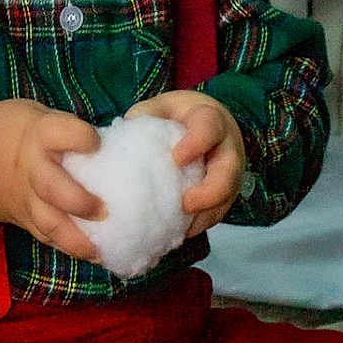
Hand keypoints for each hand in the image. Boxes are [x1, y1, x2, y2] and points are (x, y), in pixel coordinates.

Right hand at [0, 99, 103, 260]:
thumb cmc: (25, 130)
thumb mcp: (43, 117)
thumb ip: (74, 132)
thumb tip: (118, 144)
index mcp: (40, 134)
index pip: (59, 133)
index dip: (80, 137)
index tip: (97, 143)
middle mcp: (32, 167)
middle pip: (51, 187)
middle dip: (78, 202)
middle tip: (105, 210)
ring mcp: (27, 197)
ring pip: (48, 221)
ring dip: (75, 238)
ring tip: (99, 250)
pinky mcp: (26, 218)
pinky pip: (45, 236)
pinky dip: (68, 247)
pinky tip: (93, 255)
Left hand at [125, 90, 245, 237]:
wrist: (207, 122)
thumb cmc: (178, 115)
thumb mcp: (160, 108)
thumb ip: (143, 119)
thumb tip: (112, 143)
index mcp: (209, 119)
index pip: (209, 128)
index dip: (196, 143)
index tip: (176, 158)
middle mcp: (226, 147)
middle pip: (229, 171)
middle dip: (210, 191)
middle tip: (185, 204)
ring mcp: (229, 173)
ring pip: (227, 197)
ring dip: (205, 215)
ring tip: (179, 230)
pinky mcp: (225, 194)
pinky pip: (218, 212)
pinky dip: (199, 224)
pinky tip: (176, 234)